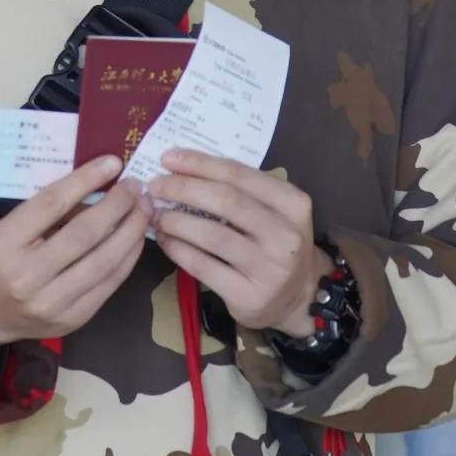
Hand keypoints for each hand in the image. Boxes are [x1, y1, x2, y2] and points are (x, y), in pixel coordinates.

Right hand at [0, 156, 149, 353]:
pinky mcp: (73, 319)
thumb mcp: (6, 228)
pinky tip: (136, 238)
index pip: (51, 204)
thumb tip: (95, 185)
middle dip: (117, 205)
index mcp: (4, 244)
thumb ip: (45, 210)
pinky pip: (109, 283)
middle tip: (136, 187)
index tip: (113, 163)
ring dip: (131, 231)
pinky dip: (128, 257)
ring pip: (104, 260)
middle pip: (84, 233)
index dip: (86, 180)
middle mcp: (26, 276)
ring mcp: (51, 302)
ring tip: (144, 209)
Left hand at [150, 149, 319, 336]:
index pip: (240, 175)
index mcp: (293, 204)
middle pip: (226, 201)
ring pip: (212, 235)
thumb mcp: (276, 211)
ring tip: (155, 214)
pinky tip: (165, 240)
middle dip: (184, 189)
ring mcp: (269, 269)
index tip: (169, 158)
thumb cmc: (277, 243)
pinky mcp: (249, 296)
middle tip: (156, 186)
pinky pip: (204, 267)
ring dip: (176, 221)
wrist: (299, 297)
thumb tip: (184, 168)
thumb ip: (242, 190)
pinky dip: (178, 250)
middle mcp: (286, 235)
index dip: (200, 164)